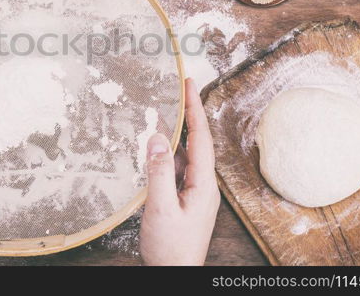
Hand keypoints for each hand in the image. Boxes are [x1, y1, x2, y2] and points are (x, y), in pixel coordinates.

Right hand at [139, 78, 219, 265]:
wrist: (175, 274)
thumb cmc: (170, 247)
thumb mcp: (161, 208)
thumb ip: (158, 173)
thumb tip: (156, 138)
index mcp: (203, 184)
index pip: (201, 137)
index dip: (195, 108)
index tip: (189, 84)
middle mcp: (203, 184)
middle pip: (197, 141)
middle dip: (189, 114)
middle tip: (179, 89)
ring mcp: (195, 192)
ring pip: (186, 155)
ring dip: (176, 134)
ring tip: (163, 113)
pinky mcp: (185, 198)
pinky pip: (178, 168)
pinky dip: (168, 153)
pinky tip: (156, 149)